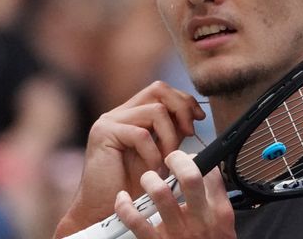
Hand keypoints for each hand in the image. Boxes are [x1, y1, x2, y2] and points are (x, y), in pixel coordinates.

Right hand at [55, 81, 205, 236]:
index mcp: (132, 114)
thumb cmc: (132, 188)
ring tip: (167, 162)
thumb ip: (172, 132)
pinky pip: (141, 134)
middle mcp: (119, 113)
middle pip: (158, 90)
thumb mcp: (160, 153)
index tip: (200, 117)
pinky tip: (153, 170)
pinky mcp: (103, 133)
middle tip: (190, 133)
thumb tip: (194, 115)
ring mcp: (109, 120)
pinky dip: (154, 154)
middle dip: (182, 109)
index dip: (184, 100)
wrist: (104, 211)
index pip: (161, 91)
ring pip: (156, 111)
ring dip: (170, 138)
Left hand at [115, 151, 235, 238]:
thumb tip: (203, 174)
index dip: (196, 160)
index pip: (211, 174)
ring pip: (160, 193)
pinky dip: (124, 206)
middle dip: (177, 160)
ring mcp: (177, 233)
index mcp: (219, 214)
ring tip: (149, 179)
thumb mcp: (223, 228)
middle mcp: (200, 221)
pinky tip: (123, 199)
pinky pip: (135, 220)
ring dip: (150, 180)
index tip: (187, 160)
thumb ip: (215, 203)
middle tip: (169, 159)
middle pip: (190, 177)